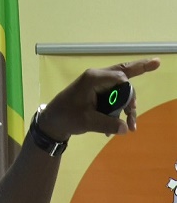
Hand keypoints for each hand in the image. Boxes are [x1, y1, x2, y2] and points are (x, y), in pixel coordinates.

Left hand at [37, 58, 160, 139]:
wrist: (52, 121)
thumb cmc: (66, 117)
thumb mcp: (87, 122)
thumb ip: (108, 124)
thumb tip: (126, 128)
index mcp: (93, 79)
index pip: (121, 77)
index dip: (130, 92)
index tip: (131, 108)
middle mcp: (96, 77)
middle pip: (123, 74)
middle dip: (137, 80)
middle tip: (151, 74)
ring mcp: (96, 83)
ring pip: (120, 88)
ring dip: (127, 105)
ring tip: (131, 125)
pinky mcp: (96, 91)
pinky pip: (114, 95)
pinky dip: (119, 108)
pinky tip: (121, 125)